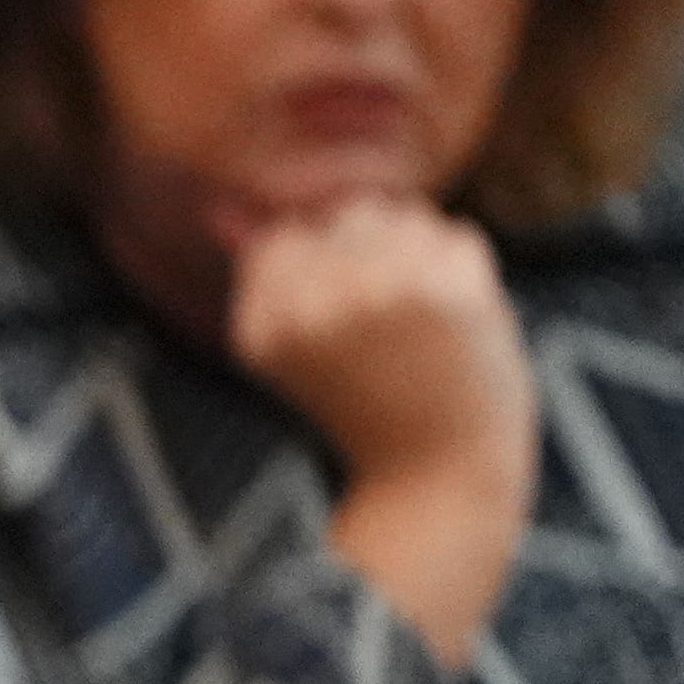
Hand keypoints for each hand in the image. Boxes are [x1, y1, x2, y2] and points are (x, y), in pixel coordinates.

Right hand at [227, 196, 536, 662]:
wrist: (438, 473)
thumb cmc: (364, 407)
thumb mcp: (290, 346)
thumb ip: (263, 275)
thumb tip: (220, 211)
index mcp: (262, 326)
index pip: (283, 239)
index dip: (319, 271)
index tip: (342, 322)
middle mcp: (312, 304)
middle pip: (344, 216)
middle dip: (371, 255)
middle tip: (388, 327)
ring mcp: (381, 292)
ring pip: (401, 214)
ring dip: (417, 253)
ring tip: (420, 319)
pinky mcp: (447, 290)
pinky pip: (454, 235)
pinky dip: (464, 272)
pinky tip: (455, 324)